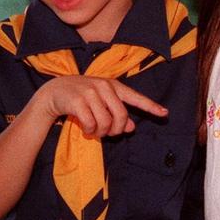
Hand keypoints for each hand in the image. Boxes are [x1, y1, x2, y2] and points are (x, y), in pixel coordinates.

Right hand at [36, 76, 166, 137]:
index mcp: (112, 86)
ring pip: (105, 122)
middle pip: (121, 116)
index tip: (164, 113)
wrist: (54, 91)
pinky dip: (89, 131)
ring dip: (100, 132)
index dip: (150, 106)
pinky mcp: (78, 100)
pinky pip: (90, 124)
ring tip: (94, 131)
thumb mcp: (101, 102)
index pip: (135, 97)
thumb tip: (131, 128)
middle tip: (108, 134)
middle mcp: (103, 86)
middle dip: (116, 130)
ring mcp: (90, 92)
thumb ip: (116, 113)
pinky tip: (85, 129)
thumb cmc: (81, 97)